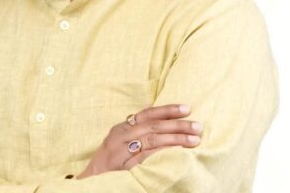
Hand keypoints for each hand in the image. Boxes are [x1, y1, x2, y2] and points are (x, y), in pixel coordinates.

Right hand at [77, 104, 201, 178]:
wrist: (92, 180)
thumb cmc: (109, 162)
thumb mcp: (119, 141)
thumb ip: (135, 130)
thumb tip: (157, 114)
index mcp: (121, 129)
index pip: (146, 114)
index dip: (167, 110)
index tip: (186, 108)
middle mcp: (120, 137)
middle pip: (153, 126)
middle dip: (177, 125)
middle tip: (197, 126)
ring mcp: (122, 151)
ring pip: (152, 140)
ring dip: (176, 139)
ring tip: (194, 140)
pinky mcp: (125, 166)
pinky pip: (147, 157)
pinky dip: (163, 153)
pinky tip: (178, 153)